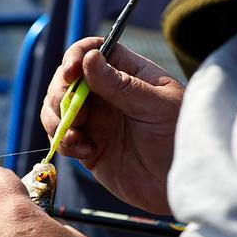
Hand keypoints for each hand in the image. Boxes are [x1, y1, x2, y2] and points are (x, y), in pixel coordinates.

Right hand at [41, 38, 184, 214]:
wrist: (180, 186)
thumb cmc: (179, 140)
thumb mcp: (156, 107)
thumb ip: (121, 85)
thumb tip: (89, 58)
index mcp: (129, 74)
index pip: (94, 50)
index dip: (76, 56)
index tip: (70, 74)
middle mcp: (108, 93)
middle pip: (66, 79)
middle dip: (61, 93)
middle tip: (76, 114)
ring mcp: (96, 120)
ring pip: (57, 107)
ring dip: (56, 118)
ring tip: (77, 135)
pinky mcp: (87, 147)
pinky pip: (61, 137)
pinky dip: (64, 142)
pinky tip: (86, 152)